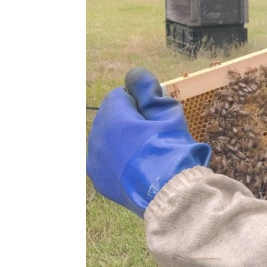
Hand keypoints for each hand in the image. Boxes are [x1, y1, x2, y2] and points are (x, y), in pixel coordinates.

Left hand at [87, 67, 211, 216]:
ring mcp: (95, 160)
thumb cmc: (171, 148)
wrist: (170, 192)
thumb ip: (148, 89)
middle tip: (153, 134)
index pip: (119, 96)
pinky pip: (104, 159)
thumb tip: (135, 74)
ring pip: (106, 138)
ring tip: (146, 152)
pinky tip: (137, 166)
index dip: (139, 103)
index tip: (154, 116)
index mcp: (112, 116)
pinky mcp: (98, 179)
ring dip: (121, 139)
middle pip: (110, 116)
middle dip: (128, 120)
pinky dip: (117, 159)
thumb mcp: (167, 112)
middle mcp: (97, 136)